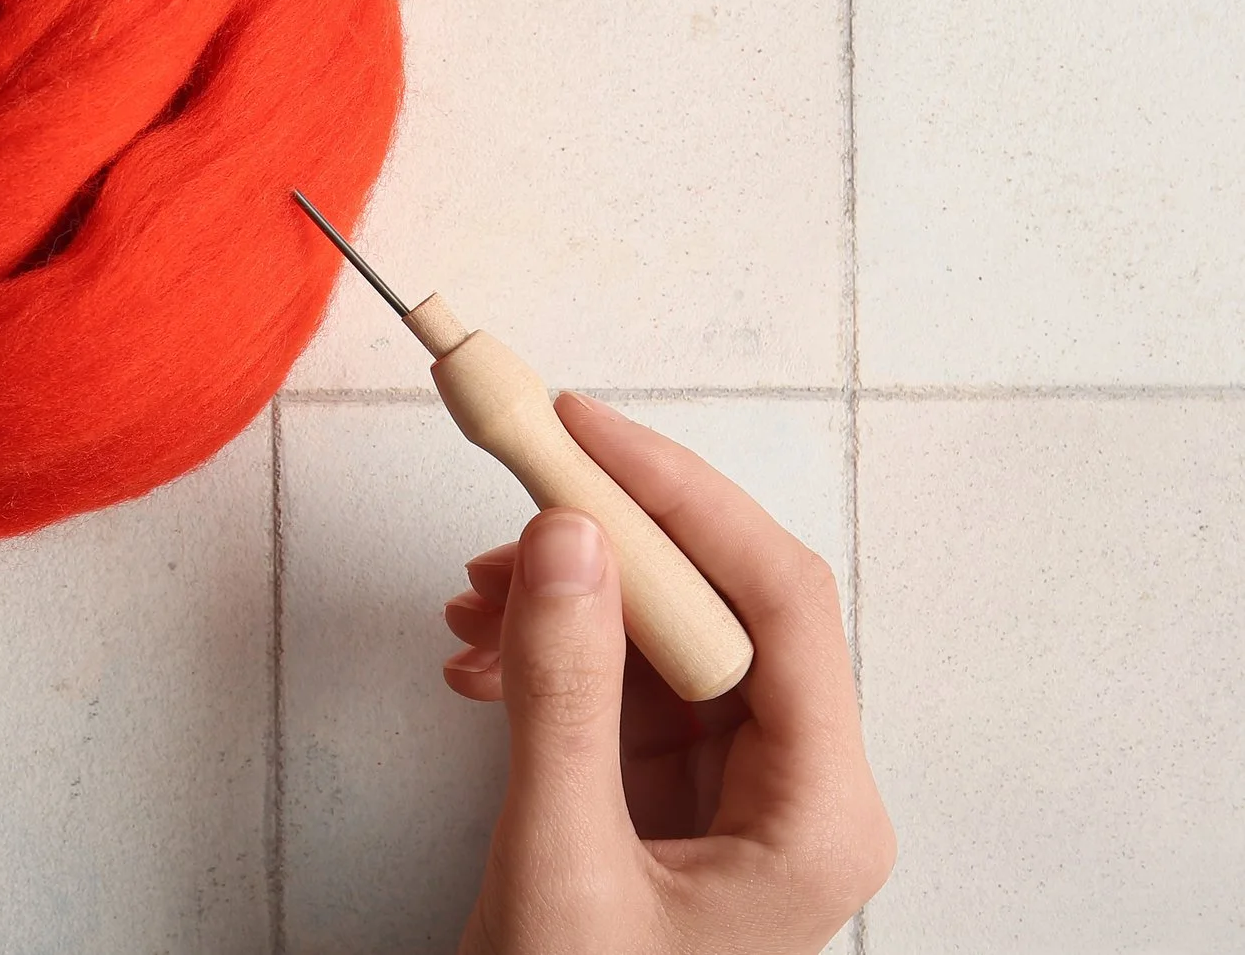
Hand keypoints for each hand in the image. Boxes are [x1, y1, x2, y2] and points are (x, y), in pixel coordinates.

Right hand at [439, 393, 894, 954]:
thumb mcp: (559, 862)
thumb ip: (561, 694)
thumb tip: (564, 535)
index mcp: (820, 815)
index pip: (779, 598)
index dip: (681, 494)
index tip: (581, 430)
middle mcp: (801, 793)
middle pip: (725, 603)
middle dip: (610, 541)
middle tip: (514, 484)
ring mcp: (740, 797)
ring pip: (668, 633)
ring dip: (568, 595)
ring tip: (474, 602)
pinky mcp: (676, 801)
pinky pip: (626, 682)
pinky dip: (552, 650)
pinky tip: (481, 658)